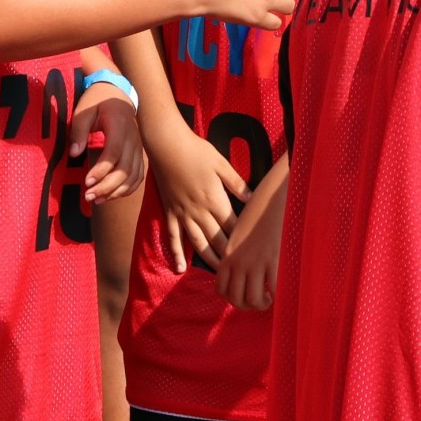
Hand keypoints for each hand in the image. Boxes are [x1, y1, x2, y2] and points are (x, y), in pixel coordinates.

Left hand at [75, 89, 145, 205]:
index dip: (102, 169)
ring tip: (97, 200)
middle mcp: (133, 138)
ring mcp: (138, 147)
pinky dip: (127, 189)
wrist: (118, 95)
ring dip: (116, 191)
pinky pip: (138, 176)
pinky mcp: (139, 154)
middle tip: (88, 196)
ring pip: (133, 175)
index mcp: (119, 125)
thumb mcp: (83, 112)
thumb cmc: (97, 103)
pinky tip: (111, 196)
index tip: (86, 182)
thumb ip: (78, 132)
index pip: (114, 152)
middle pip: (125, 168)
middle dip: (107, 186)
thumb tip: (74, 154)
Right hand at [146, 119, 244, 272]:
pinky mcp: (170, 213)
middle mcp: (199, 211)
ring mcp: (183, 214)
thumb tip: (253, 198)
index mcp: (215, 199)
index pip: (232, 225)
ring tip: (219, 275)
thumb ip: (237, 183)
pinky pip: (173, 238)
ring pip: (198, 243)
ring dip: (209, 259)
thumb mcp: (222, 163)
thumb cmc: (197, 151)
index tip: (253, 251)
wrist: (167, 145)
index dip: (242, 239)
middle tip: (240, 270)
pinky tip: (180, 268)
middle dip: (230, 255)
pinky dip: (176, 254)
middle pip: (217, 239)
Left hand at [215, 188, 282, 309]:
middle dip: (247, 305)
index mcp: (227, 256)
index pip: (222, 290)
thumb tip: (243, 271)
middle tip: (258, 300)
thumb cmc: (259, 213)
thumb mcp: (239, 234)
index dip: (232, 298)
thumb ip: (236, 253)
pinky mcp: (273, 261)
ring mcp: (255, 263)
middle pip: (236, 299)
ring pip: (253, 299)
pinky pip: (274, 290)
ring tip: (269, 297)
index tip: (243, 295)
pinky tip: (280, 289)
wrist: (274, 197)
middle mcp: (238, 262)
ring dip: (261, 304)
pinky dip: (277, 296)